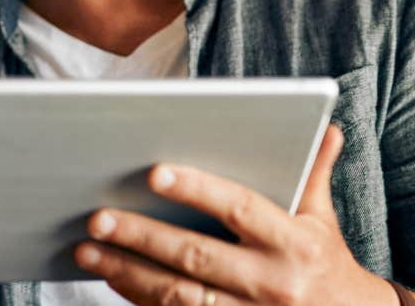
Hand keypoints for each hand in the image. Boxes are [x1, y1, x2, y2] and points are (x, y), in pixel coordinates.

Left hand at [73, 125, 414, 305]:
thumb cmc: (325, 262)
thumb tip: (328, 126)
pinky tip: (111, 278)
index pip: (240, 209)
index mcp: (296, 243)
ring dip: (128, 272)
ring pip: (178, 296)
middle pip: (196, 256)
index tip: (153, 173)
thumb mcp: (324, 220)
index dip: (198, 189)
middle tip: (96, 216)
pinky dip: (139, 299)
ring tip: (87, 251)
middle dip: (142, 236)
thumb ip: (314, 173)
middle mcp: (273, 283)